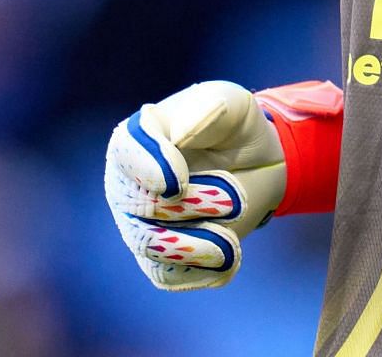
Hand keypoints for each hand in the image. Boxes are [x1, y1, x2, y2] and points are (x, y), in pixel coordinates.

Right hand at [104, 80, 287, 289]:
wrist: (257, 167)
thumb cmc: (235, 129)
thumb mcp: (233, 106)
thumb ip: (208, 110)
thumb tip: (178, 135)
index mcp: (138, 139)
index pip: (125, 153)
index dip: (147, 168)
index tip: (178, 181)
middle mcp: (128, 184)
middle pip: (138, 205)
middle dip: (192, 206)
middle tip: (234, 199)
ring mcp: (140, 225)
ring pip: (151, 246)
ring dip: (198, 243)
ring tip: (233, 234)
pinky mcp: (161, 261)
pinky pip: (169, 276)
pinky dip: (203, 270)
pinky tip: (229, 253)